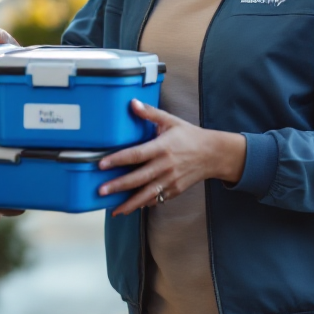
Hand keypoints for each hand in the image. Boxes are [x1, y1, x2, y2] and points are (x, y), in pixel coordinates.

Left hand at [97, 100, 247, 215]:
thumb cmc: (189, 136)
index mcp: (162, 147)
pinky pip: (157, 199)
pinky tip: (131, 209)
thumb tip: (132, 103)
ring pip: (147, 194)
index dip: (118, 160)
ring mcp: (171, 180)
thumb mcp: (171, 121)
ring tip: (114, 210)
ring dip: (130, 203)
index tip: (102, 165)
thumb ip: (150, 113)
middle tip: (101, 191)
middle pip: (138, 178)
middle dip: (119, 186)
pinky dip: (144, 205)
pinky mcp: (175, 190)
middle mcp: (165, 166)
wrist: (213, 154)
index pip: (136, 154)